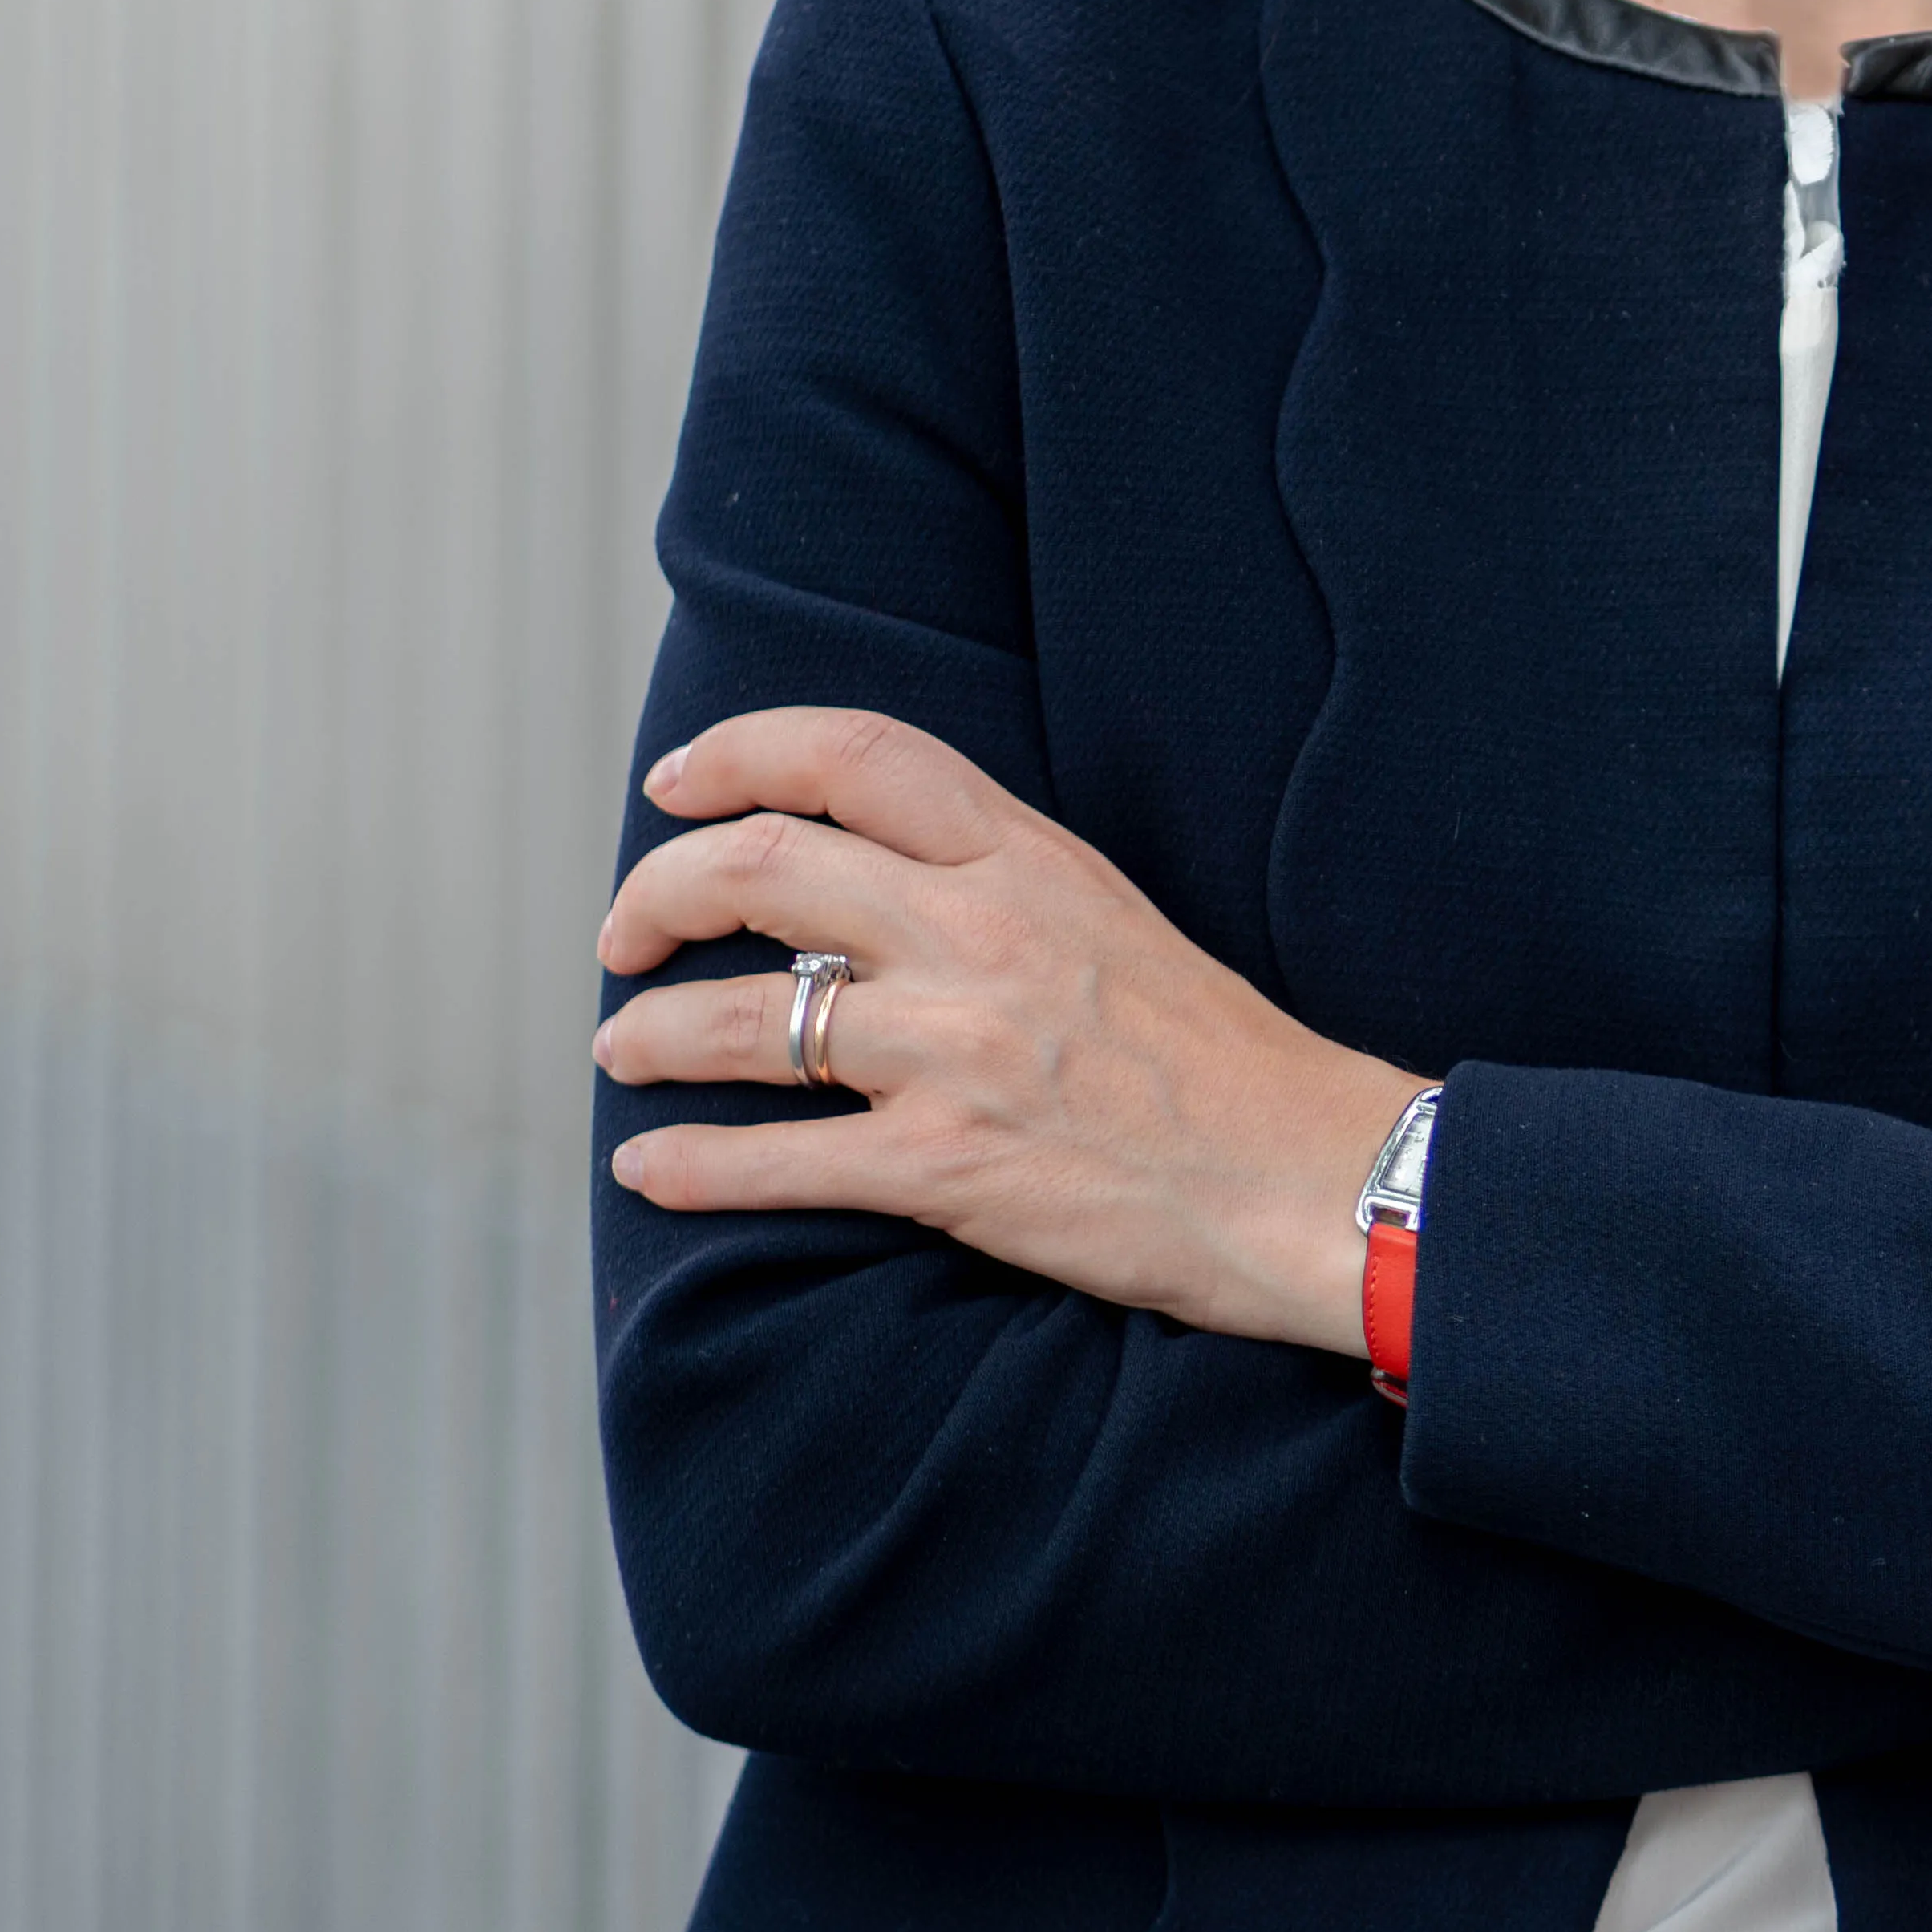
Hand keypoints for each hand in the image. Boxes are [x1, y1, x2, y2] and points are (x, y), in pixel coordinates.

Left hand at [590, 706, 1416, 1356]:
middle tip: (626, 935)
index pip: (855, 754)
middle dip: (657, 895)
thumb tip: (862, 880)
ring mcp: (961, 1052)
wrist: (1308, 1177)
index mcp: (1026, 861)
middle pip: (762, 867)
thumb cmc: (1217, 1058)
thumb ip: (993, 884)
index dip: (740, 755)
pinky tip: (651, 1167)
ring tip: (623, 1047)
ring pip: (749, 1018)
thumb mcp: (1109, 917)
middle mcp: (983, 936)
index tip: (676, 787)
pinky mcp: (951, 1166)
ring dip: (653, 1032)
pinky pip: (777, 1161)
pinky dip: (690, 1166)